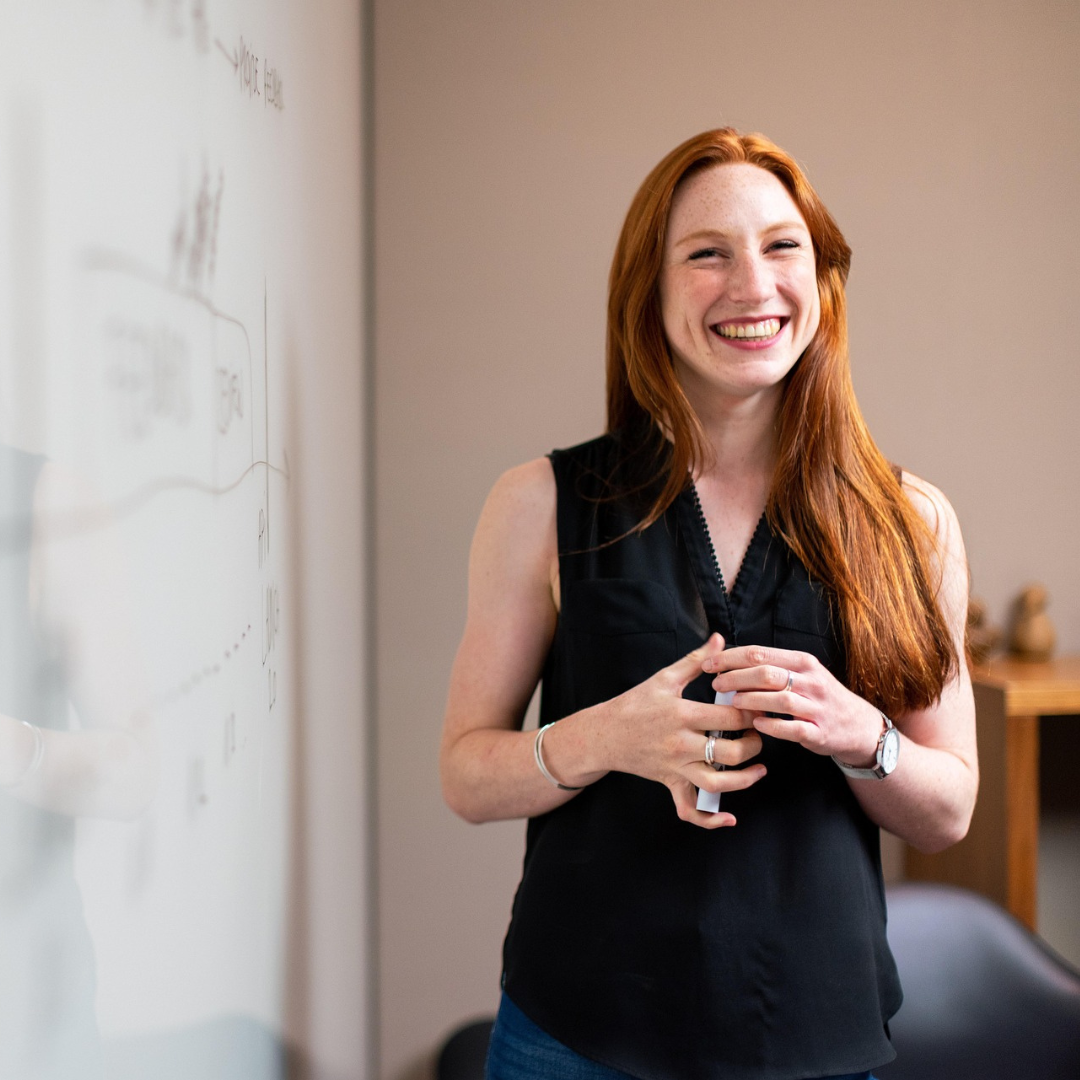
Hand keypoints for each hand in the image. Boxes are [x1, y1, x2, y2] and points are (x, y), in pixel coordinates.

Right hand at [604, 633, 765, 827]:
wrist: (603, 734)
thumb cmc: (635, 703)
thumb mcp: (664, 678)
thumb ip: (696, 660)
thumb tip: (719, 639)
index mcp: (682, 714)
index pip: (730, 718)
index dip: (752, 713)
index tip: (761, 706)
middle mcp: (681, 744)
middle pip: (731, 752)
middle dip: (754, 744)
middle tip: (760, 734)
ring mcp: (676, 768)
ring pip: (718, 784)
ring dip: (745, 780)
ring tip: (759, 768)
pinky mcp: (670, 784)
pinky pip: (690, 810)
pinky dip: (710, 820)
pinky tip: (729, 818)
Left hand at [705, 644, 883, 766]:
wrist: (858, 726)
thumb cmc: (820, 697)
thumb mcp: (802, 673)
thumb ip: (772, 666)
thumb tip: (730, 661)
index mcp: (802, 662)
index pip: (760, 653)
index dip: (730, 657)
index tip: (709, 663)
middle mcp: (811, 681)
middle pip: (766, 673)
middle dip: (736, 677)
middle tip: (716, 683)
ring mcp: (816, 707)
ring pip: (779, 698)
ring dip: (751, 699)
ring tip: (732, 702)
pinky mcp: (819, 731)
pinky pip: (792, 728)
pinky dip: (772, 725)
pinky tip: (756, 724)